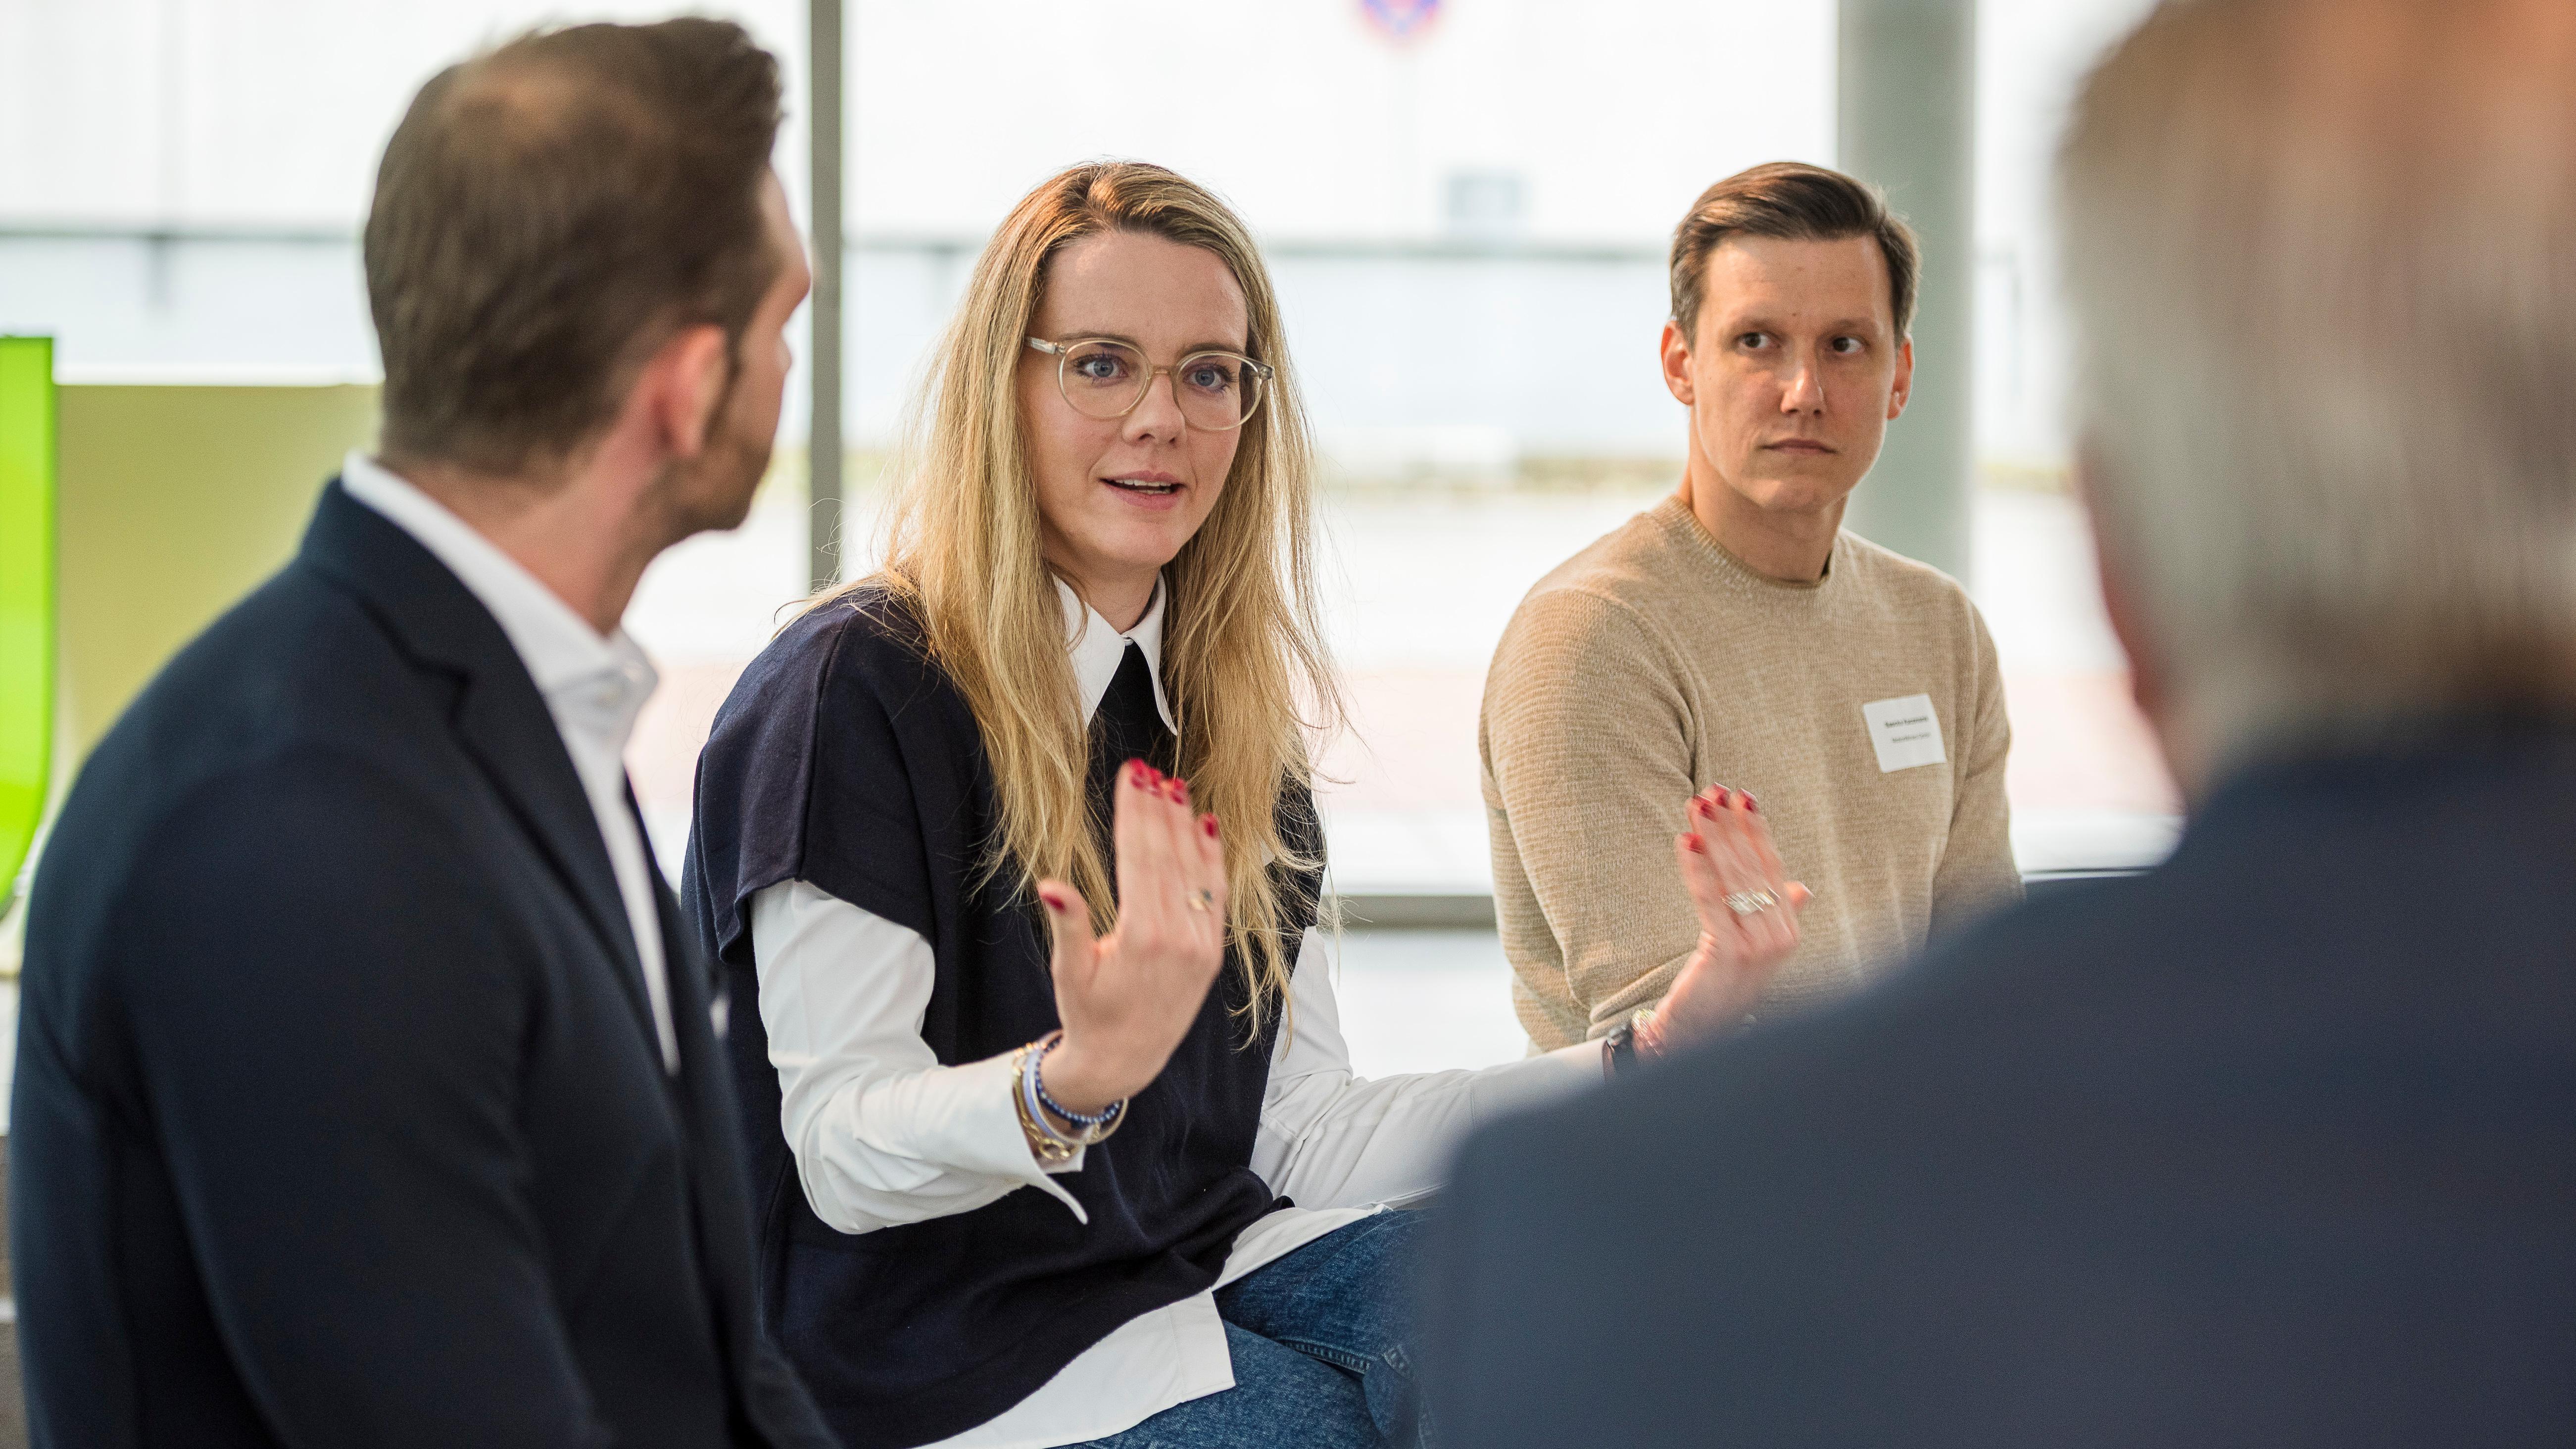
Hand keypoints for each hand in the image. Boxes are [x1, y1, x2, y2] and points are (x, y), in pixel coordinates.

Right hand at [1033, 760, 1229, 1115]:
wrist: (1125, 1061)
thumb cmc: (1089, 1015)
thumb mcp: (1070, 973)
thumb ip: (1069, 925)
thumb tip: (1051, 886)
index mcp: (1142, 938)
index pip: (1140, 858)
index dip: (1135, 813)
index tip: (1131, 777)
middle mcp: (1180, 938)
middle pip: (1169, 856)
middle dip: (1158, 809)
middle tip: (1148, 770)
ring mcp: (1202, 945)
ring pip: (1196, 871)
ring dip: (1185, 826)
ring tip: (1174, 787)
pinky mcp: (1213, 952)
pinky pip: (1216, 895)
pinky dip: (1213, 859)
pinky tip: (1207, 827)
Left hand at [1646, 786, 1810, 1056]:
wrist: (1701, 1032)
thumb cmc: (1724, 985)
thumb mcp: (1758, 947)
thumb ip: (1780, 913)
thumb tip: (1803, 887)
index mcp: (1788, 928)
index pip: (1773, 868)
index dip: (1757, 831)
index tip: (1743, 797)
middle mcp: (1780, 935)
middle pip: (1753, 868)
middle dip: (1731, 826)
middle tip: (1713, 791)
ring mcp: (1758, 946)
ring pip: (1733, 879)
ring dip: (1713, 838)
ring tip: (1696, 807)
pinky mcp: (1730, 954)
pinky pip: (1711, 902)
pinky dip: (1698, 869)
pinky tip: (1685, 842)